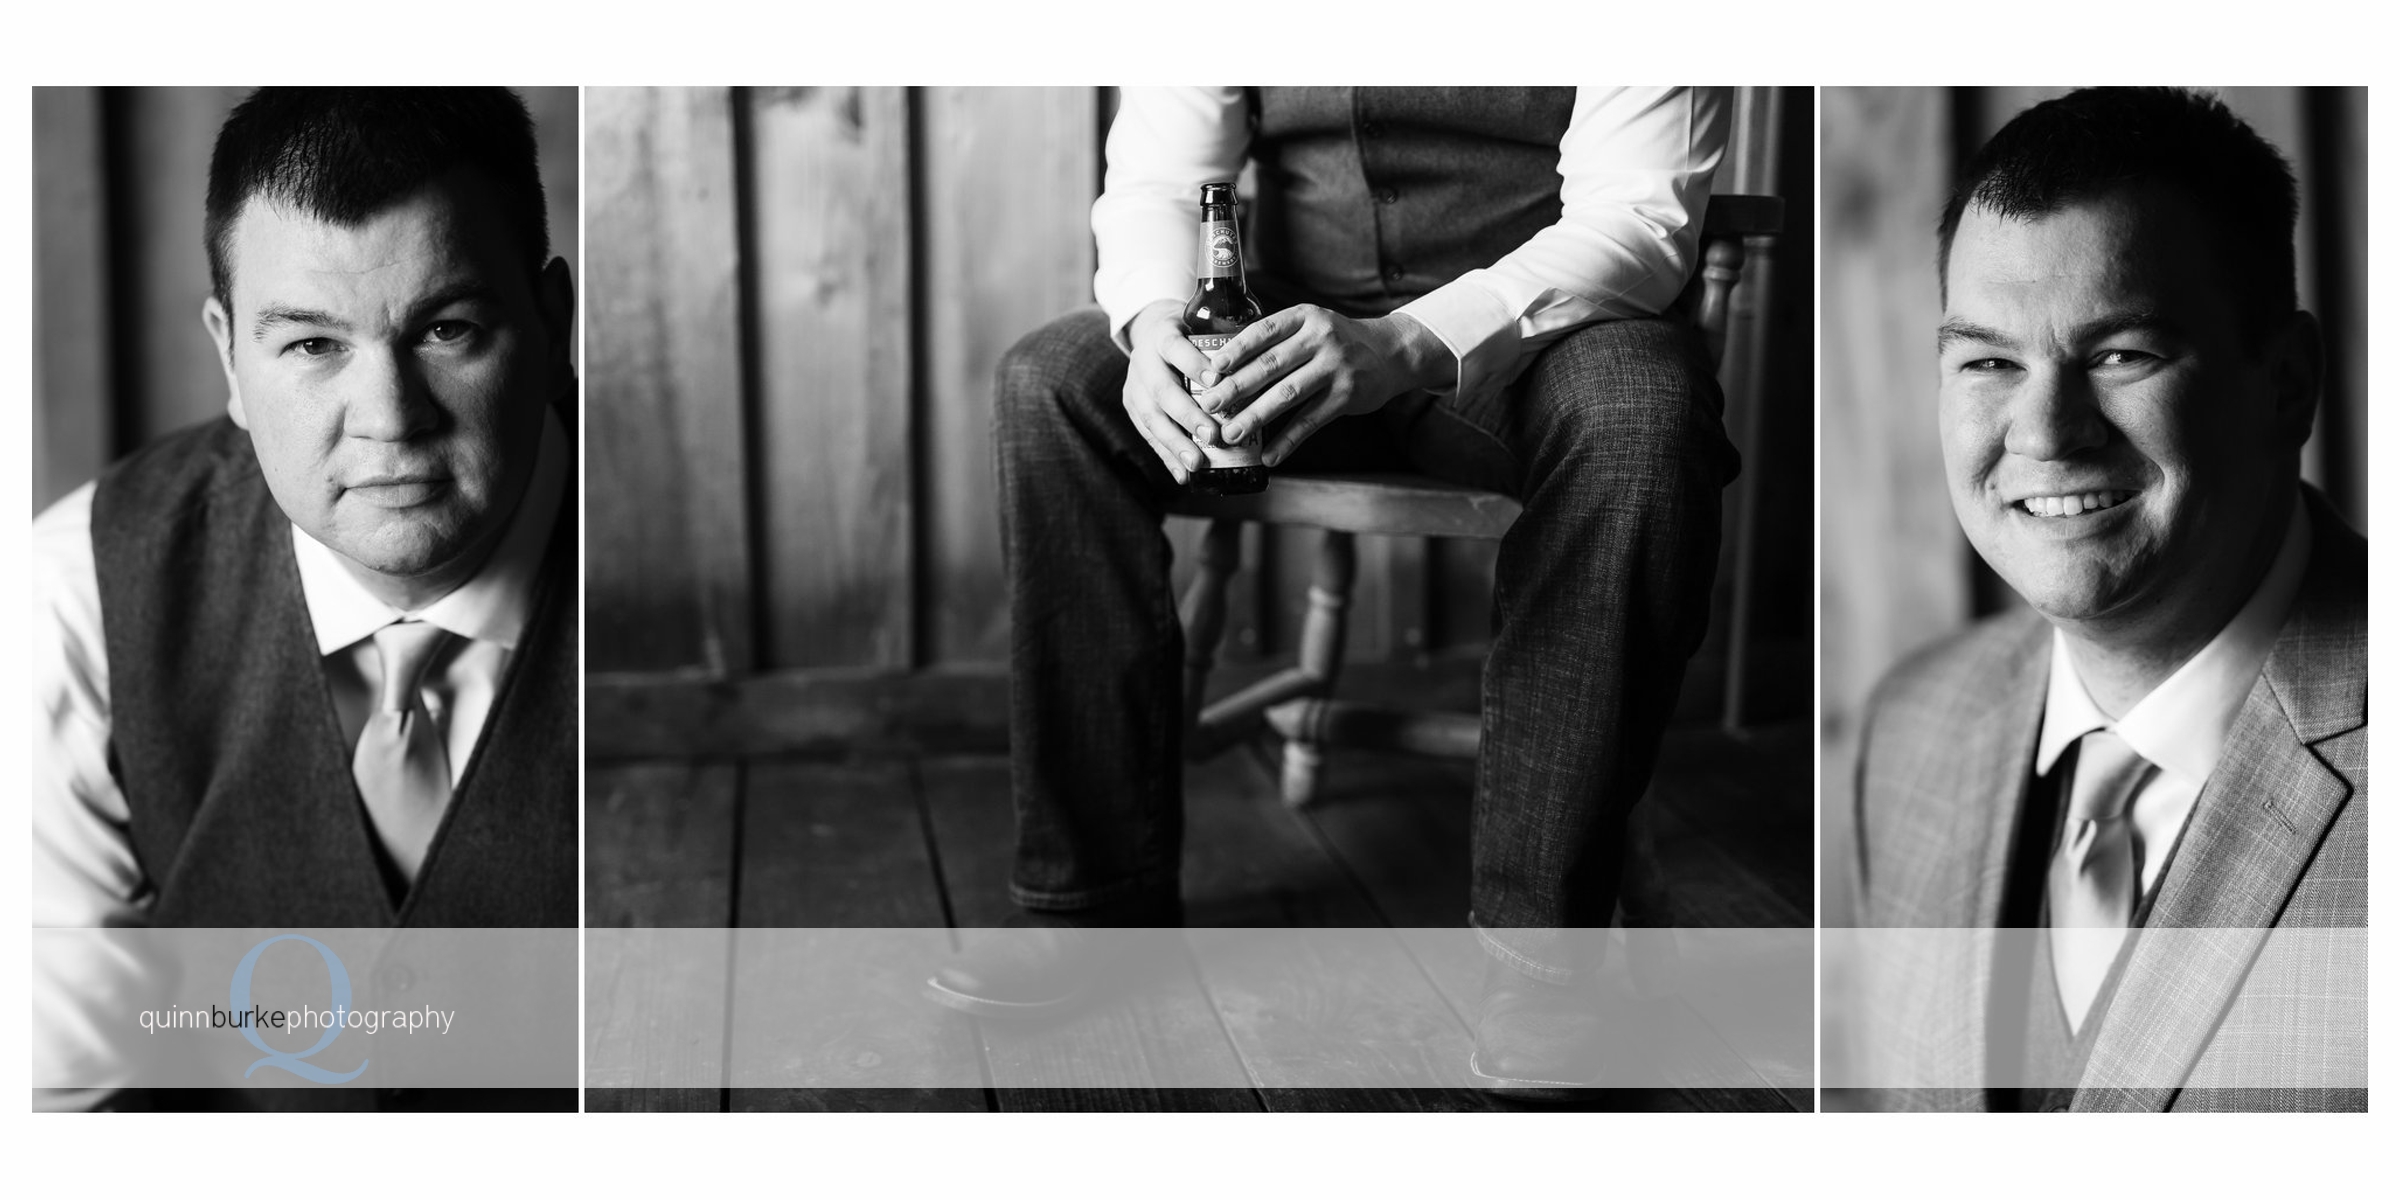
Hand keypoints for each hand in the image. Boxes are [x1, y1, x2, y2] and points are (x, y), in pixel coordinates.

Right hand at [1121, 299, 1222, 484]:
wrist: (1152, 333)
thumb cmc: (1190, 334)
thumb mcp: (1203, 327)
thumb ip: (1226, 346)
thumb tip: (1266, 368)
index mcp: (1162, 334)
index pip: (1176, 347)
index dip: (1194, 365)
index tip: (1217, 381)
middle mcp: (1143, 359)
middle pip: (1162, 389)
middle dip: (1187, 415)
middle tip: (1213, 435)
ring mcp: (1134, 385)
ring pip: (1150, 416)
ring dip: (1175, 443)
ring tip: (1197, 463)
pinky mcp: (1132, 406)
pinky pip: (1148, 434)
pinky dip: (1167, 456)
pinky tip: (1183, 475)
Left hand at [1194, 307, 1450, 465]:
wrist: (1391, 352)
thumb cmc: (1337, 340)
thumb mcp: (1311, 325)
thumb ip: (1277, 338)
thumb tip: (1225, 365)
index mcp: (1304, 317)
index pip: (1263, 332)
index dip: (1235, 351)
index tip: (1211, 370)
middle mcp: (1320, 339)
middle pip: (1270, 365)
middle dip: (1236, 388)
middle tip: (1210, 406)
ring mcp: (1335, 367)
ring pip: (1287, 395)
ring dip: (1255, 417)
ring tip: (1231, 434)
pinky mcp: (1346, 396)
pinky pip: (1310, 421)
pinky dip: (1288, 441)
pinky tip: (1269, 456)